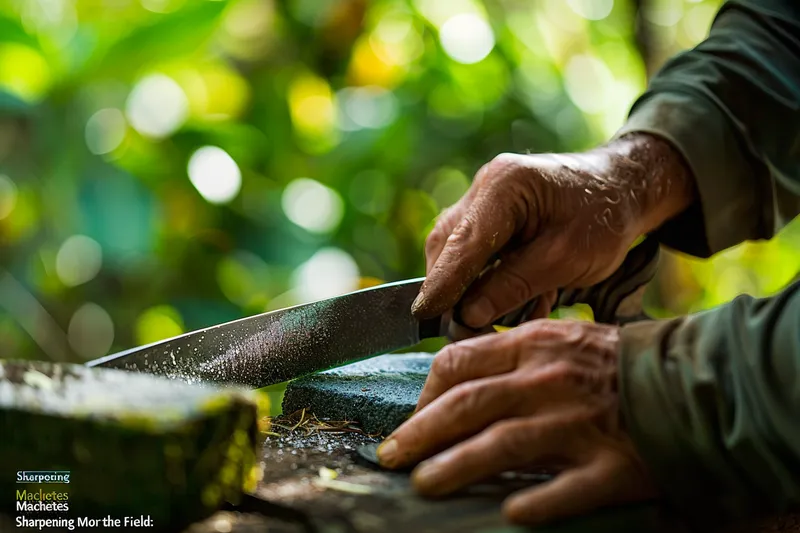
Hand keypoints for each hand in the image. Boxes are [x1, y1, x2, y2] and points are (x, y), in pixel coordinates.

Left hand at [376, 320, 658, 524]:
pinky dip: (539, 501)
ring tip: (424, 485)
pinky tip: (512, 514)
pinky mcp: (612, 464)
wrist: (692, 380)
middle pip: (469, 405)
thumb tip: (460, 379)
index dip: (426, 393)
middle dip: (421, 432)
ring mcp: (579, 423)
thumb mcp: (560, 340)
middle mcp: (548, 381)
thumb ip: (513, 356)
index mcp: (534, 346)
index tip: (412, 417)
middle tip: (392, 456)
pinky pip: (569, 487)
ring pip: (502, 444)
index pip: (460, 361)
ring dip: (456, 467)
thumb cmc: (617, 363)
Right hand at [412, 133, 693, 329]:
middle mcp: (485, 185)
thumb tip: (467, 314)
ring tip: (489, 317)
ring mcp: (484, 196)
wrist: (624, 187)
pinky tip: (505, 299)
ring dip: (466, 286)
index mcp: (505, 187)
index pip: (462, 244)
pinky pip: (471, 248)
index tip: (424, 316)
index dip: (442, 284)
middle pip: (448, 245)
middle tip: (459, 329)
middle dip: (450, 289)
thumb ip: (513, 285)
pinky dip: (481, 277)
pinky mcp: (489, 211)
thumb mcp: (566, 258)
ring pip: (454, 249)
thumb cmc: (604, 218)